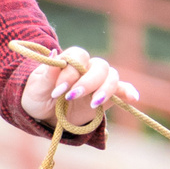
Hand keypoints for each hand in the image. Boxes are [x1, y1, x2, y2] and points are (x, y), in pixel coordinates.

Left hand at [20, 44, 134, 130]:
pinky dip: (128, 93)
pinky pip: (122, 90)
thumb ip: (46, 74)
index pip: (78, 57)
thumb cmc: (38, 97)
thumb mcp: (36, 88)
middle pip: (99, 66)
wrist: (44, 115)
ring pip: (112, 77)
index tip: (58, 91)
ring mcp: (99, 82)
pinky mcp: (107, 97)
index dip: (70, 72)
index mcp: (70, 60)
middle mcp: (87, 68)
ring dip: (106, 89)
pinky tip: (133, 99)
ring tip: (94, 104)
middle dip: (88, 82)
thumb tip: (55, 53)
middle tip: (72, 97)